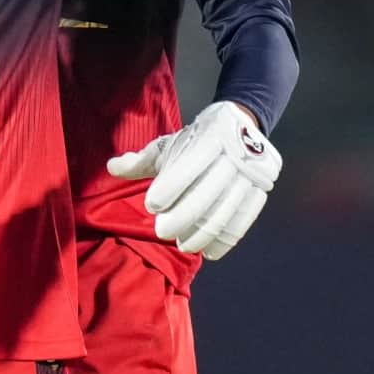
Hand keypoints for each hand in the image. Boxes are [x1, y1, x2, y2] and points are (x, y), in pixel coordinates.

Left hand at [106, 101, 280, 260]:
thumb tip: (112, 167)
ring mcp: (251, 174)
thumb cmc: (198, 138)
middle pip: (206, 194)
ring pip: (224, 212)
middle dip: (181, 218)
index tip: (152, 204)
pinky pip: (243, 221)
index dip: (169, 188)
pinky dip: (225, 240)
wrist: (244, 123)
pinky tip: (208, 251)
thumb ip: (142, 160)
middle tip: (162, 230)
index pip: (189, 165)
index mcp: (211, 136)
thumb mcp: (170, 144)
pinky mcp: (260, 190)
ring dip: (200, 234)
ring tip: (182, 243)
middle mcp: (234, 154)